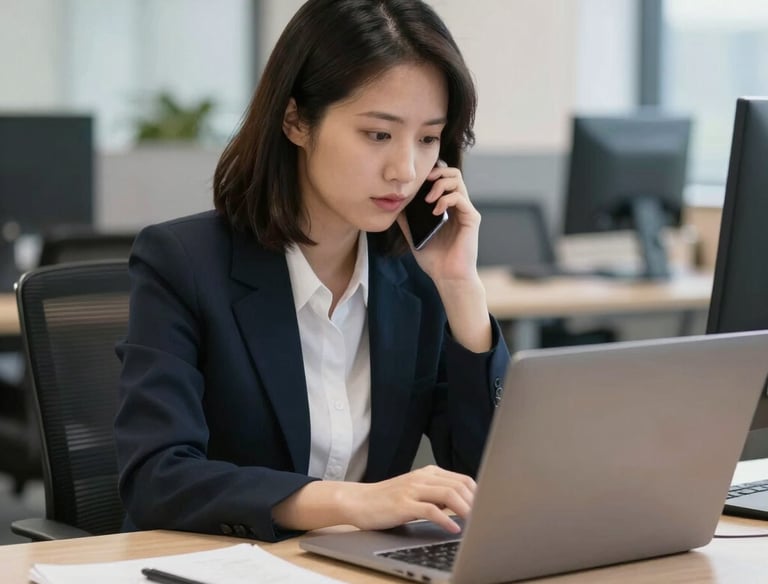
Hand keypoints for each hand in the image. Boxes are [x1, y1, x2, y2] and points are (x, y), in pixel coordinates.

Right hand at [342, 465, 475, 533]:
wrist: (358, 501)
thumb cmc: (387, 500)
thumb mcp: (415, 492)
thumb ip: (436, 495)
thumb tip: (463, 506)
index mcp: (428, 473)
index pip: (462, 479)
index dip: (478, 494)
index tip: (488, 508)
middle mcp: (422, 477)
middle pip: (459, 486)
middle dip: (476, 503)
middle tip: (485, 518)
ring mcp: (412, 489)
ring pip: (448, 494)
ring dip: (465, 510)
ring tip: (475, 522)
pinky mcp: (403, 504)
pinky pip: (430, 510)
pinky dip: (446, 520)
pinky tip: (453, 528)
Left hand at [397, 163, 480, 284]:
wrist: (448, 277)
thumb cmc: (434, 259)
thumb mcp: (414, 235)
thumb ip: (407, 219)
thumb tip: (394, 204)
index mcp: (446, 207)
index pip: (443, 178)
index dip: (432, 172)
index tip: (416, 179)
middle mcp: (458, 206)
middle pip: (453, 173)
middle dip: (437, 172)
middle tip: (424, 182)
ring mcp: (466, 211)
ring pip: (457, 181)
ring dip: (440, 184)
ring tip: (428, 199)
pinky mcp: (472, 218)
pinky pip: (460, 198)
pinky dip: (446, 199)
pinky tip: (436, 211)